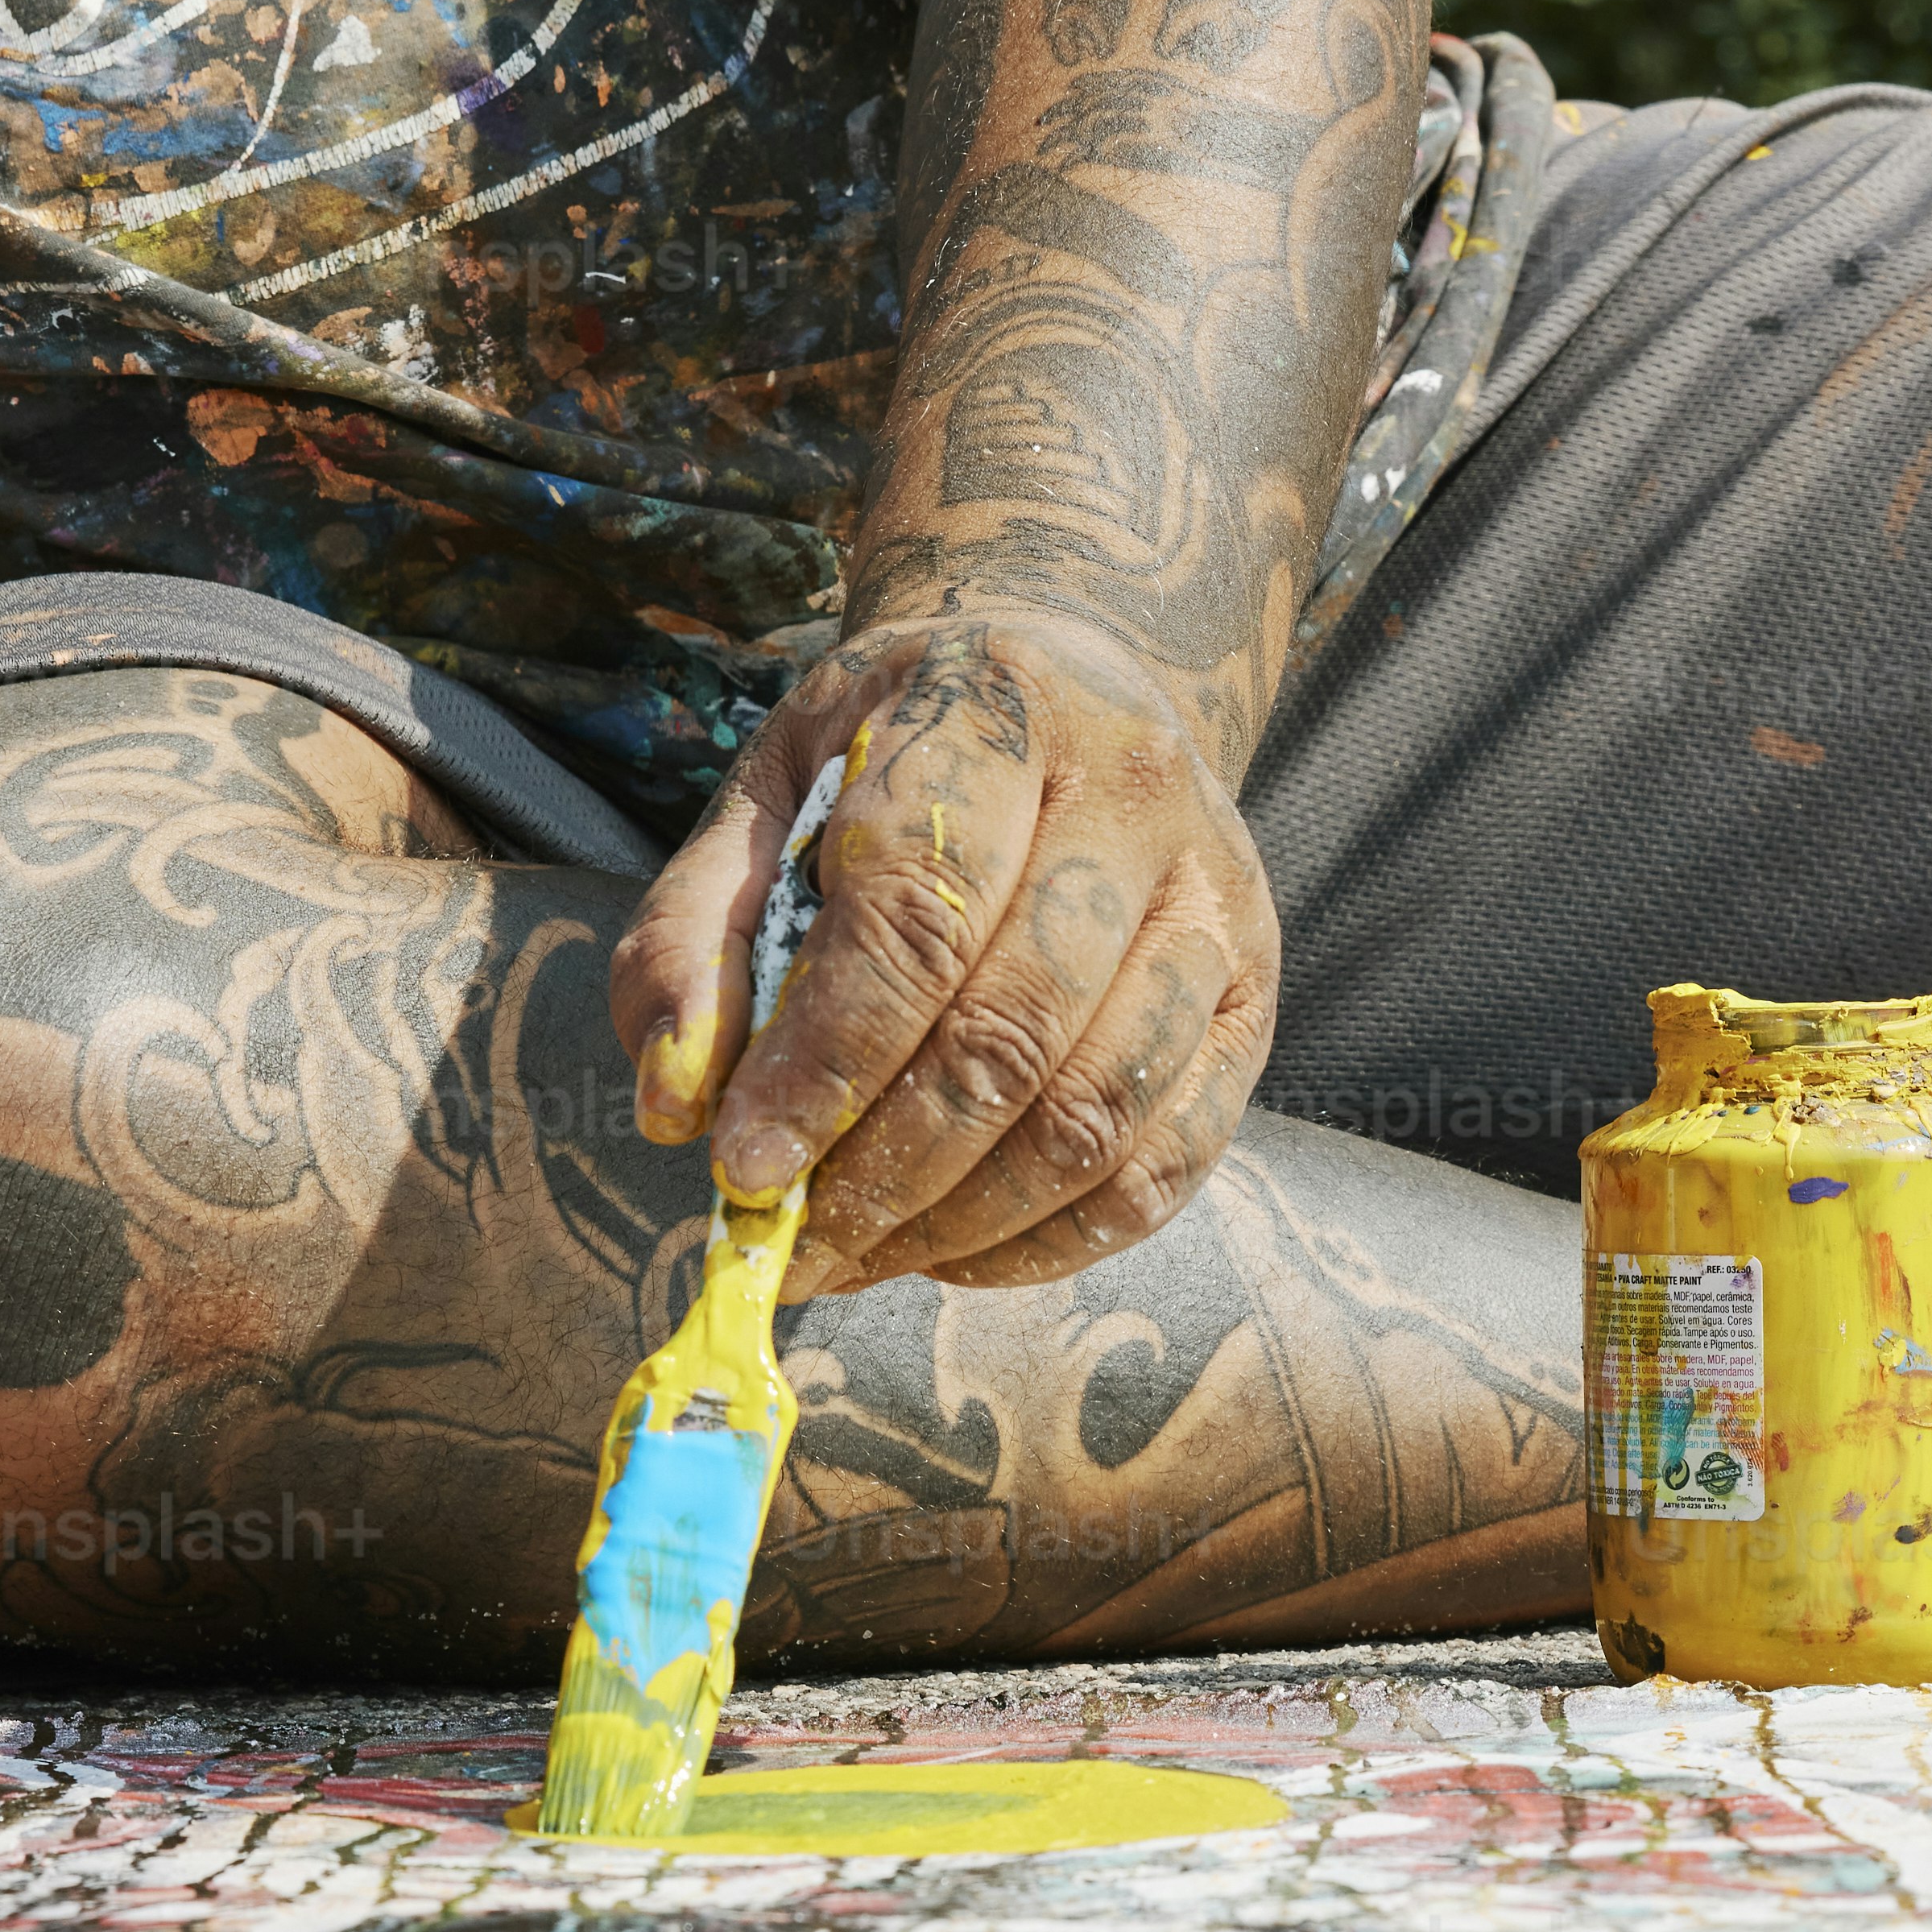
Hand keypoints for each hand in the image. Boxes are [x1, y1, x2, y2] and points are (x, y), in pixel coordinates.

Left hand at [609, 610, 1280, 1291]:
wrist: (1071, 680)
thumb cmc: (894, 752)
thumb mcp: (767, 790)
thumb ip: (696, 935)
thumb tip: (676, 1106)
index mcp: (999, 709)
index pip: (919, 914)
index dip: (826, 1062)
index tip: (742, 1168)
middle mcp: (1136, 793)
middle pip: (1014, 1031)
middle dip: (886, 1171)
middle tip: (794, 1245)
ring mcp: (1217, 898)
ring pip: (1098, 1113)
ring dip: (962, 1220)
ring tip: (861, 1252)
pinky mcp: (1256, 992)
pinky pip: (1168, 1160)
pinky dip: (1054, 1239)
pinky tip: (955, 1248)